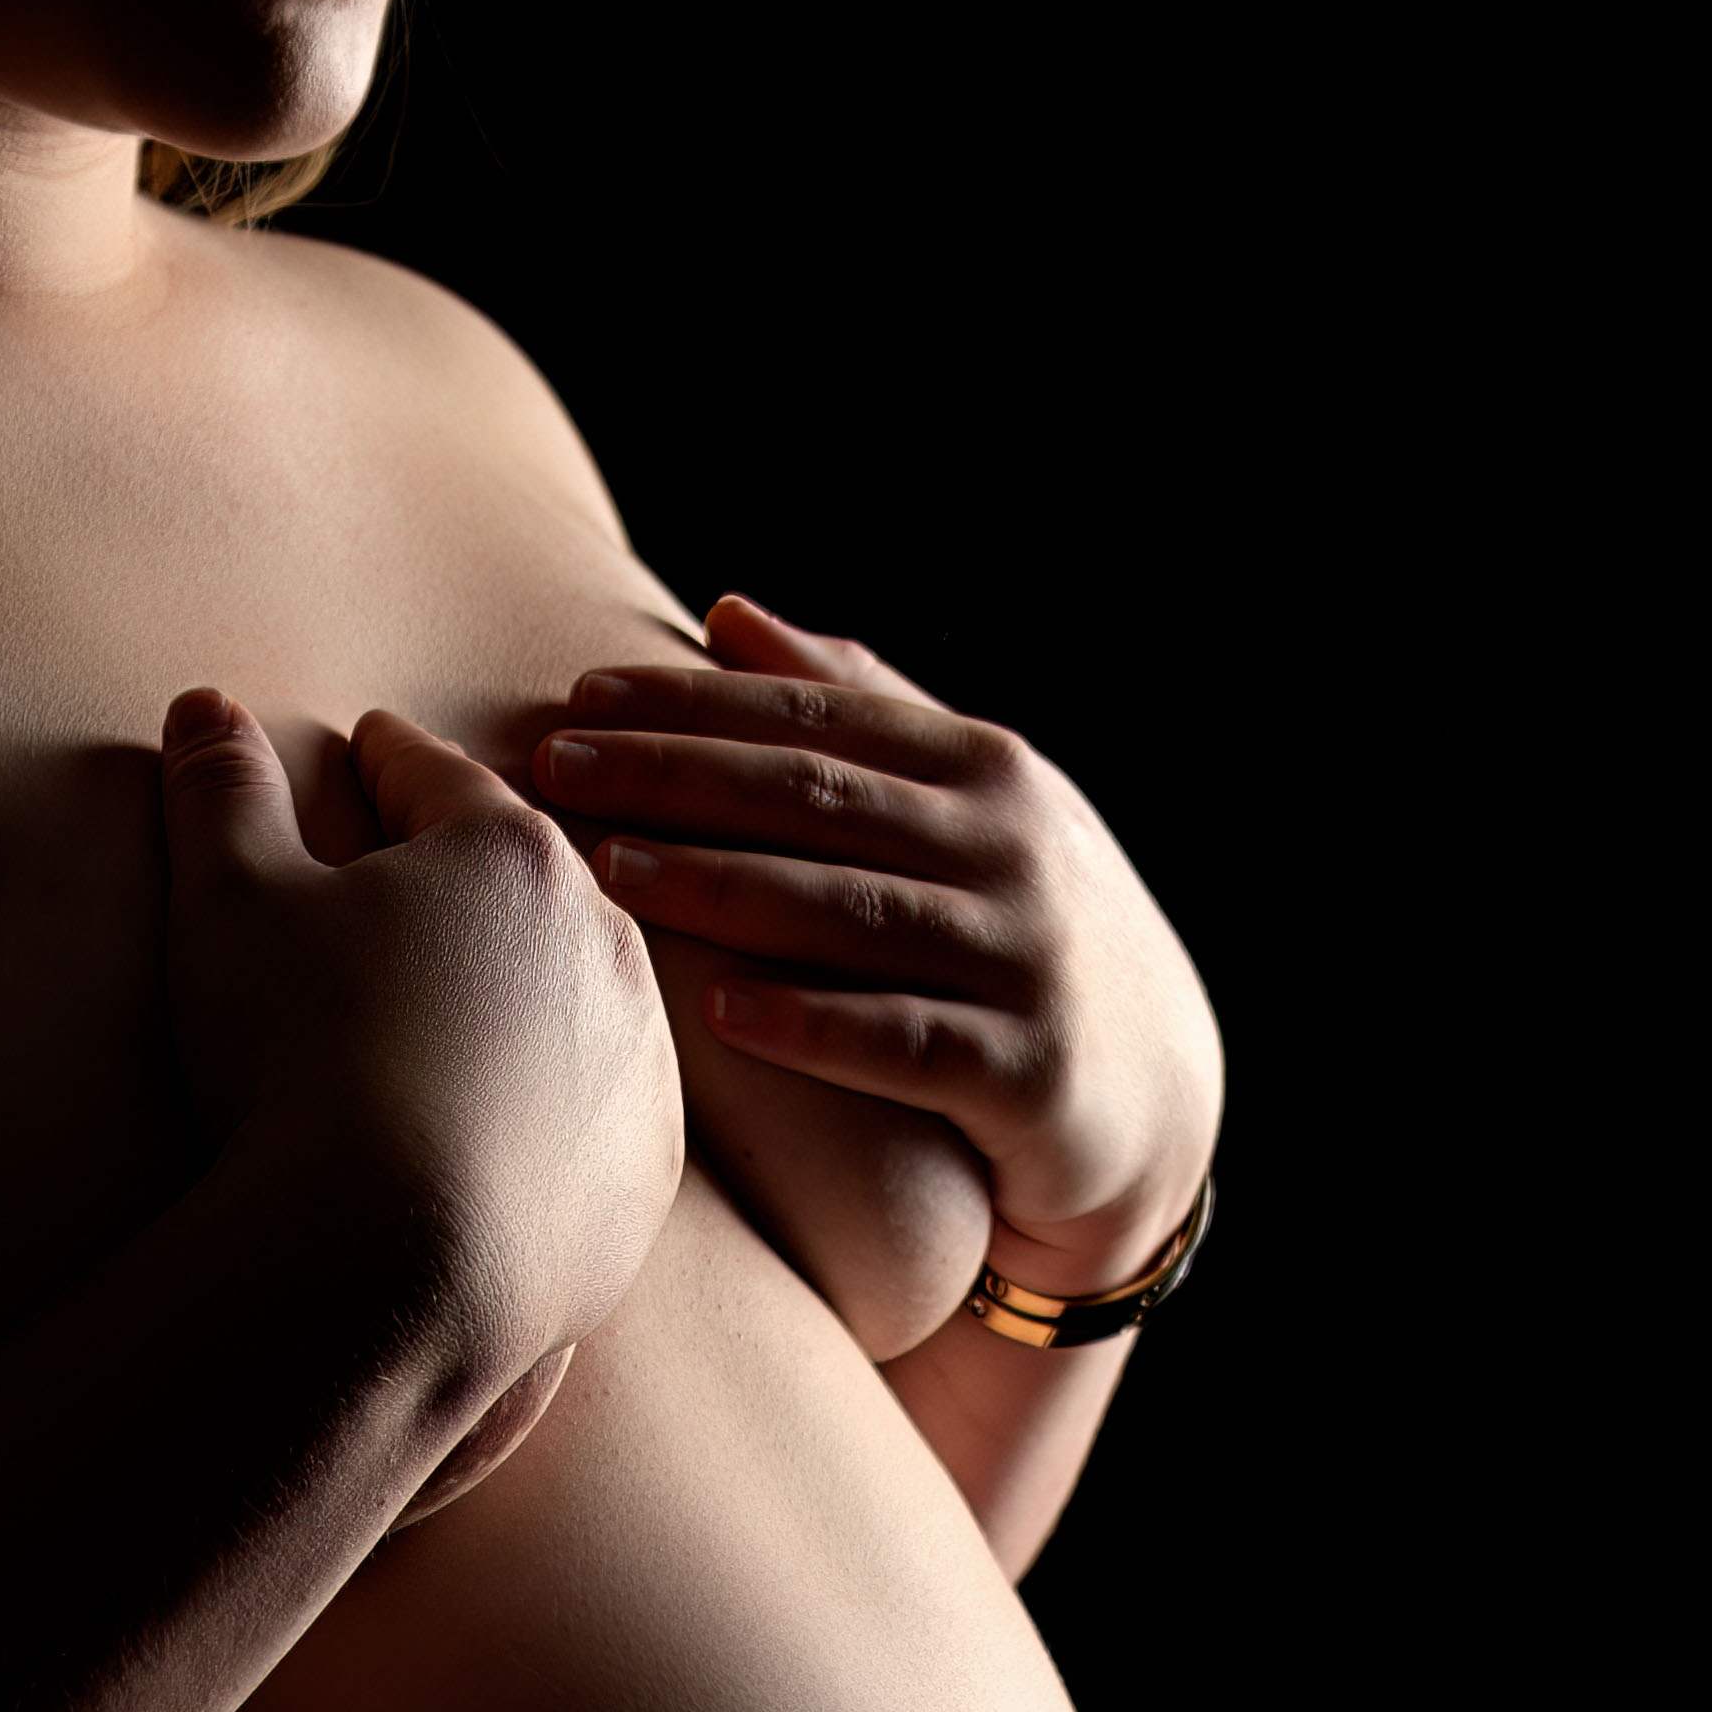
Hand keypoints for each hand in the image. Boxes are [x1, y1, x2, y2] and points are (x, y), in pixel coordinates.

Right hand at [157, 687, 685, 1396]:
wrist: (398, 1264)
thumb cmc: (302, 1061)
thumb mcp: (229, 905)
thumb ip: (220, 795)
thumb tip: (205, 707)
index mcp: (507, 853)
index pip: (434, 777)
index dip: (386, 756)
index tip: (368, 747)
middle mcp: (602, 939)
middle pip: (525, 875)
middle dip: (473, 858)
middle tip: (425, 855)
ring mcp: (640, 1057)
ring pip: (580, 988)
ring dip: (530, 976)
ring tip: (473, 989)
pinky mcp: (648, 1165)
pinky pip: (601, 1105)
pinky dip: (560, 1093)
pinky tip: (515, 1111)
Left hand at [530, 595, 1219, 1283]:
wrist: (1155, 1099)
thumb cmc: (1022, 933)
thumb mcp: (970, 808)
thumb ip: (861, 709)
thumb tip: (726, 613)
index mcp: (988, 769)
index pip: (821, 718)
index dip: (696, 704)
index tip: (578, 694)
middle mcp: (1012, 849)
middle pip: (820, 799)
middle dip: (680, 777)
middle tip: (557, 766)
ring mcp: (1026, 960)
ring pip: (853, 912)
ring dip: (724, 886)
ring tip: (611, 873)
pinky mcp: (1030, 1076)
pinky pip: (907, 1045)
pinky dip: (815, 1024)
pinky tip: (719, 1011)